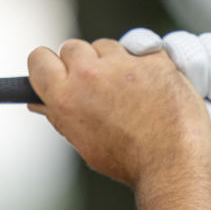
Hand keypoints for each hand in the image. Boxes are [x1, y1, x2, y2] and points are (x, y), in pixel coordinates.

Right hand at [27, 37, 210, 187]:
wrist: (172, 164)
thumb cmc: (127, 161)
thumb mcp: (83, 142)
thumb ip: (60, 115)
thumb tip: (38, 102)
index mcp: (65, 97)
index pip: (38, 59)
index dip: (47, 65)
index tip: (58, 73)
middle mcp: (89, 75)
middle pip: (72, 47)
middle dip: (81, 63)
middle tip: (97, 87)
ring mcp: (122, 63)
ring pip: (106, 46)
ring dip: (112, 61)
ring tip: (128, 92)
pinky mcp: (153, 58)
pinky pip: (140, 50)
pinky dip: (144, 64)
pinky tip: (151, 89)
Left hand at [120, 29, 210, 204]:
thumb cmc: (193, 157)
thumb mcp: (158, 127)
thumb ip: (138, 101)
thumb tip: (119, 73)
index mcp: (153, 85)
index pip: (142, 44)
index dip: (143, 42)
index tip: (147, 50)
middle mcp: (181, 73)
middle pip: (182, 42)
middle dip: (194, 67)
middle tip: (200, 95)